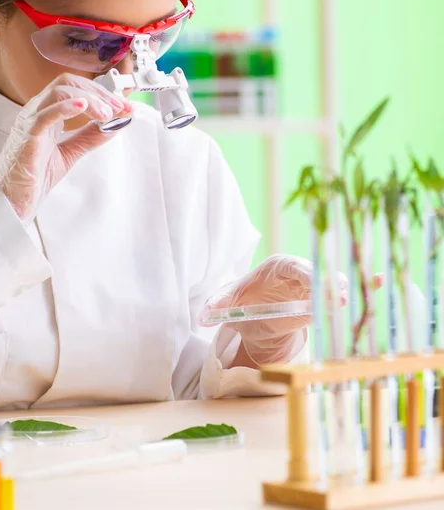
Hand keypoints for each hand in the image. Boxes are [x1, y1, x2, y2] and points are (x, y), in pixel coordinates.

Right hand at [0, 73, 132, 220]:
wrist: (14, 197)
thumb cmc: (35, 173)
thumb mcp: (72, 151)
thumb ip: (91, 137)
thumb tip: (115, 124)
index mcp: (48, 111)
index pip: (77, 88)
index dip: (102, 93)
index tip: (124, 105)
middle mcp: (39, 110)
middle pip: (69, 83)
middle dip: (99, 93)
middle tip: (120, 107)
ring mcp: (31, 120)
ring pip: (59, 92)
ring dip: (88, 99)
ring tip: (106, 113)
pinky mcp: (27, 135)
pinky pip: (44, 115)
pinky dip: (65, 107)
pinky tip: (83, 107)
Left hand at [204, 254, 382, 364]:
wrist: (257, 309)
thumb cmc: (245, 299)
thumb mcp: (231, 300)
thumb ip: (218, 304)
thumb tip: (202, 314)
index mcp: (278, 266)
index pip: (295, 268)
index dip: (308, 277)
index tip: (319, 288)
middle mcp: (301, 272)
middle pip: (321, 276)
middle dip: (331, 287)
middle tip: (340, 302)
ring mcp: (315, 285)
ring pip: (335, 285)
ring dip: (345, 294)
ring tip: (352, 308)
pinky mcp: (324, 299)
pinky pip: (344, 290)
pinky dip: (362, 285)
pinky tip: (381, 280)